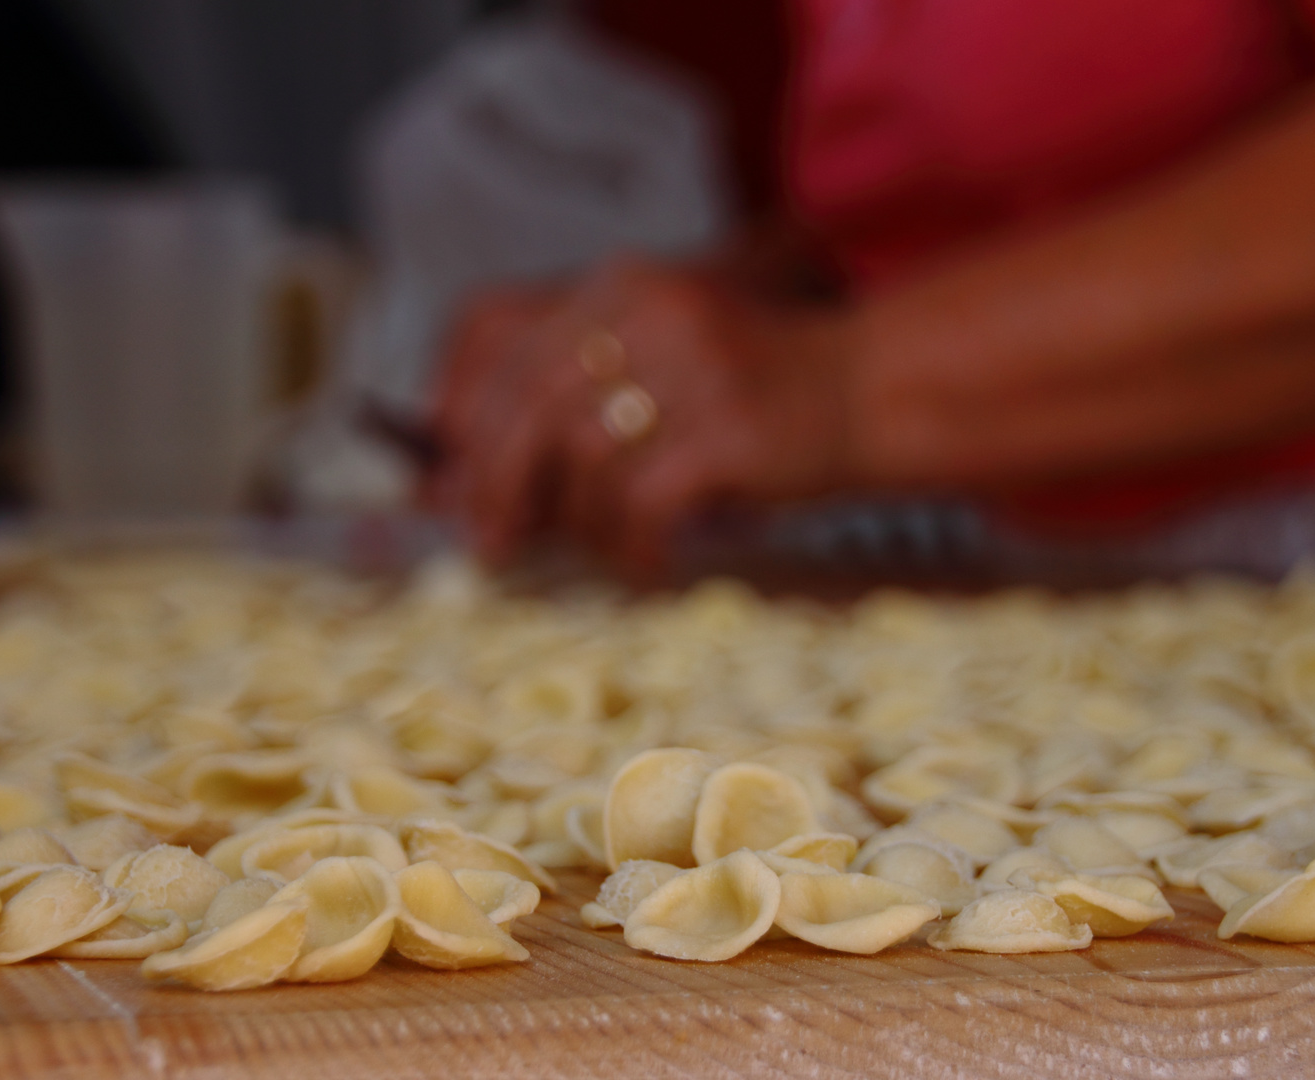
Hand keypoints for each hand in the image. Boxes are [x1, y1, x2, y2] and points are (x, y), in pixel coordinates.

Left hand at [428, 257, 855, 576]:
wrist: (870, 391)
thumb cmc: (749, 398)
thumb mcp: (656, 371)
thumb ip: (566, 408)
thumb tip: (455, 489)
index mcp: (620, 286)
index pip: (497, 328)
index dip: (456, 404)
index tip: (444, 473)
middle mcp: (650, 311)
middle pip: (527, 402)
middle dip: (495, 486)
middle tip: (492, 547)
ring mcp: (693, 368)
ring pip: (581, 461)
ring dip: (581, 527)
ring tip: (611, 550)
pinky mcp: (728, 430)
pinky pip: (640, 504)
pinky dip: (633, 549)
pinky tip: (653, 564)